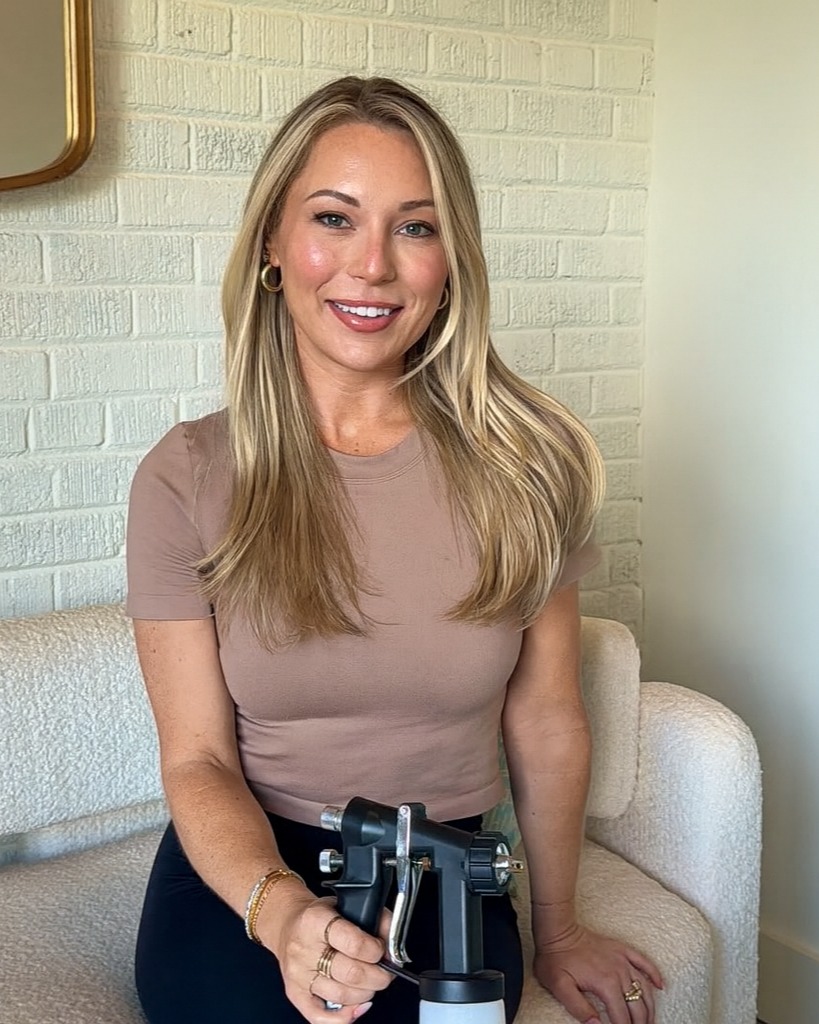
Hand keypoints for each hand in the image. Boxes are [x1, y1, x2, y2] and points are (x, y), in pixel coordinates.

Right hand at [257, 885, 392, 1022]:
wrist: (287, 924)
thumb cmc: (318, 917)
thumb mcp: (345, 905)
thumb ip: (373, 919)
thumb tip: (393, 943)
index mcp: (316, 921)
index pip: (354, 943)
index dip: (376, 950)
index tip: (382, 949)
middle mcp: (304, 949)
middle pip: (352, 974)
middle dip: (378, 976)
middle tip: (386, 970)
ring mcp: (298, 975)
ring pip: (342, 995)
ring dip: (367, 993)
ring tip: (371, 982)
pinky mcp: (295, 993)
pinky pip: (321, 1018)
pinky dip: (345, 1016)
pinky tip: (357, 1006)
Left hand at [533, 923, 662, 1023]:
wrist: (557, 930)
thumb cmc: (555, 957)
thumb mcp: (560, 987)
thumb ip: (579, 1008)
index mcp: (605, 983)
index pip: (622, 1016)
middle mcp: (618, 971)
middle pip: (637, 1005)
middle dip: (641, 1023)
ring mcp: (622, 959)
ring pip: (644, 987)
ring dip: (650, 1006)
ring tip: (651, 1020)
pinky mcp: (621, 949)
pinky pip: (644, 961)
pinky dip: (654, 974)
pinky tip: (660, 985)